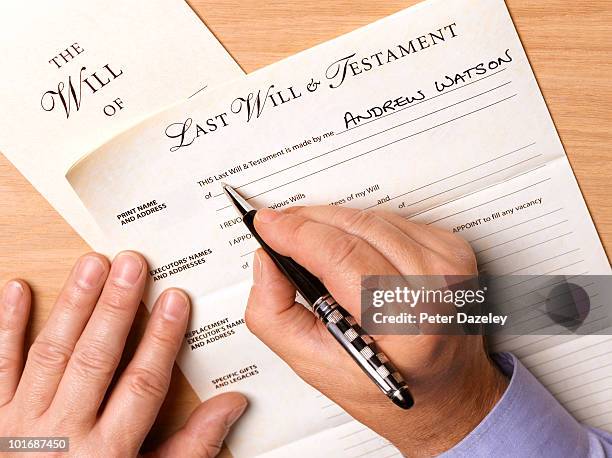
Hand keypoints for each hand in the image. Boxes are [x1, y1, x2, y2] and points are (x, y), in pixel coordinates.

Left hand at [0, 251, 245, 456]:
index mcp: (108, 451)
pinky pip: (1, 366)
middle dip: (115, 308)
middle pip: (95, 359)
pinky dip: (7, 327)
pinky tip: (17, 289)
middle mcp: (64, 432)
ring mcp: (22, 423)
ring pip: (52, 354)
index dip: (161, 339)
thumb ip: (191, 446)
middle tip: (130, 265)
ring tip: (91, 265)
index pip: (142, 384)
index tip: (174, 300)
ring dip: (73, 306)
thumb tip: (231, 405)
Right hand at [245, 206, 506, 455]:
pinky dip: (361, 227)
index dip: (296, 233)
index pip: (341, 256)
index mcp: (405, 324)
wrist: (446, 393)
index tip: (267, 223)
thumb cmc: (387, 388)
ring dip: (332, 222)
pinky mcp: (451, 248)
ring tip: (310, 243)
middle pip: (355, 228)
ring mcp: (448, 264)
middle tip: (278, 228)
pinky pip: (391, 220)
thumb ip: (274, 313)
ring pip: (371, 217)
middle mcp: (435, 288)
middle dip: (307, 222)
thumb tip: (266, 261)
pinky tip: (350, 247)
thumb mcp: (314, 365)